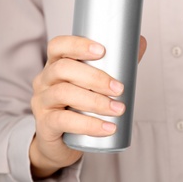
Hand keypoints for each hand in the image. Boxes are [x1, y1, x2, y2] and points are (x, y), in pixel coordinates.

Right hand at [30, 35, 146, 178]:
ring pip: (63, 94)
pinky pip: (63, 121)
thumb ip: (115, 64)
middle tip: (120, 88)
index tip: (102, 50)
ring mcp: (41, 102)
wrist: (60, 141)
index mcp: (55, 64)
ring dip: (95, 101)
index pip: (58, 46)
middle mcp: (44, 79)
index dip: (78, 45)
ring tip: (118, 109)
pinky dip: (89, 125)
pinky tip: (107, 128)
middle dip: (95, 77)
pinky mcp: (44, 124)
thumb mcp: (92, 84)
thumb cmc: (79, 104)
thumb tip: (140, 42)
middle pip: (63, 69)